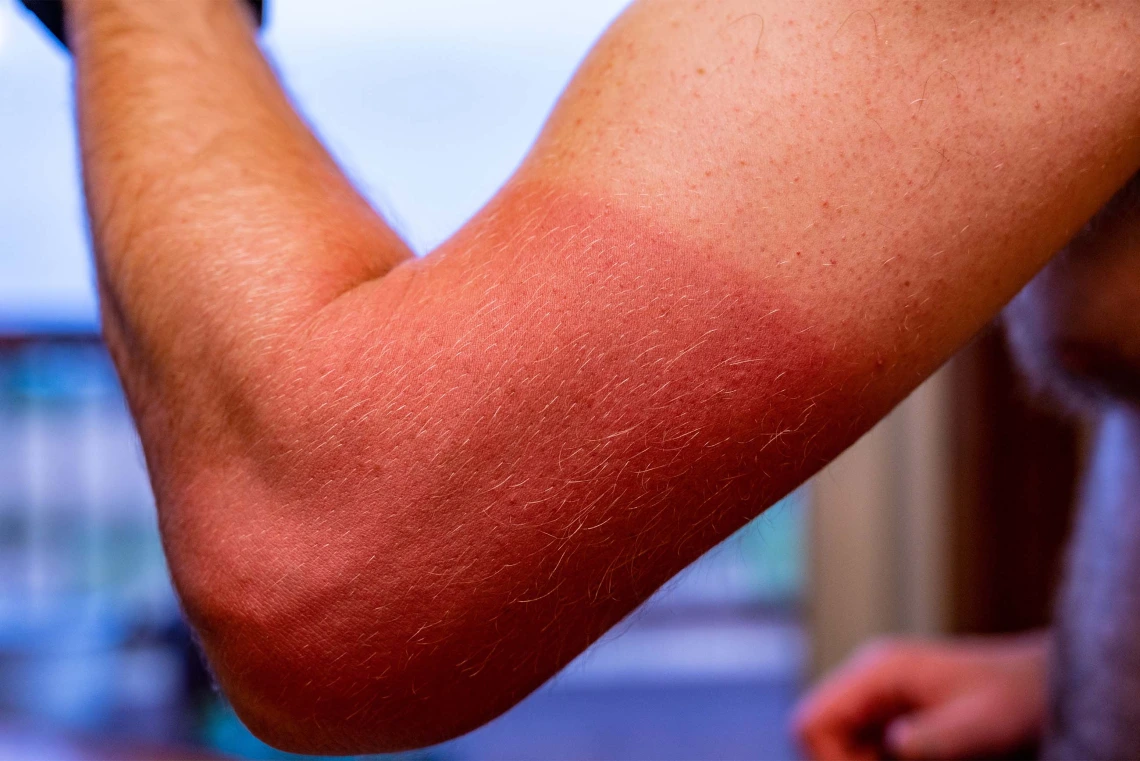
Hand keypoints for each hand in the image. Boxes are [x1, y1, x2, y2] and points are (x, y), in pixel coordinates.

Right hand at [793, 633, 1047, 759]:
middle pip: (820, 736)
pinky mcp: (894, 718)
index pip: (811, 720)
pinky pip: (864, 750)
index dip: (829, 760)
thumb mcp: (980, 725)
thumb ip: (933, 737)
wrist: (1047, 688)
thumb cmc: (1018, 699)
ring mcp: (879, 698)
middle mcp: (868, 681)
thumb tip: (892, 744)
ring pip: (839, 747)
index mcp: (878, 671)